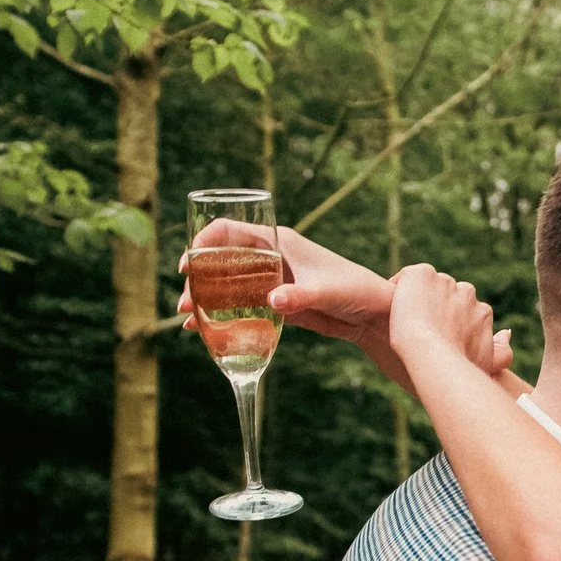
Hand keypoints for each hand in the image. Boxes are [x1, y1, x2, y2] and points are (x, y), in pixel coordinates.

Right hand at [177, 220, 390, 339]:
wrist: (375, 316)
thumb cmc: (356, 290)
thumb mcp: (327, 291)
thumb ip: (299, 296)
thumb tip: (271, 302)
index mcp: (279, 241)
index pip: (228, 230)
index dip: (202, 242)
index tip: (187, 264)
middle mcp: (270, 257)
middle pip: (221, 260)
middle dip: (198, 278)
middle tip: (185, 301)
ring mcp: (271, 281)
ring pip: (228, 285)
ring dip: (206, 299)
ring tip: (187, 318)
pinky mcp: (277, 304)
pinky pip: (242, 306)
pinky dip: (222, 316)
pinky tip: (203, 330)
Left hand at [388, 263, 507, 383]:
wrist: (430, 354)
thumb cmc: (456, 368)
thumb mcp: (486, 364)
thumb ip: (502, 352)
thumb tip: (507, 332)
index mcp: (482, 310)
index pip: (461, 312)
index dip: (445, 326)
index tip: (434, 340)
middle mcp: (467, 291)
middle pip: (445, 298)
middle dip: (433, 310)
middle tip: (418, 333)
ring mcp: (443, 280)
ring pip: (426, 289)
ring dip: (417, 301)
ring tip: (404, 324)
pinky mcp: (421, 274)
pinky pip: (407, 279)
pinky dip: (398, 291)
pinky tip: (392, 310)